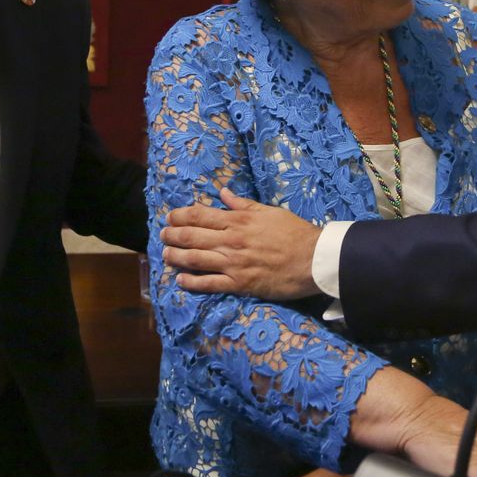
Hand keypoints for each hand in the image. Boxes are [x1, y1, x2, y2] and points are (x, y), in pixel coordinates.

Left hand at [161, 188, 320, 299]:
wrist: (314, 259)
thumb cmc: (295, 233)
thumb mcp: (269, 211)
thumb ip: (243, 204)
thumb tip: (223, 193)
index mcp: (238, 221)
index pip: (200, 215)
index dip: (180, 215)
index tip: (170, 217)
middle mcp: (232, 241)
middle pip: (192, 236)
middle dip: (172, 235)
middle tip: (162, 236)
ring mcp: (234, 263)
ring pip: (196, 259)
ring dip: (176, 257)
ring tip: (165, 255)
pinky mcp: (241, 283)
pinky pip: (210, 283)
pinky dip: (193, 282)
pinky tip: (181, 280)